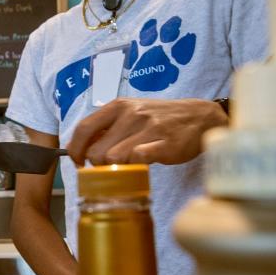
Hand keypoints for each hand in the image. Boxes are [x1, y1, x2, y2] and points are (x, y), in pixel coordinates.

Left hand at [67, 97, 227, 165]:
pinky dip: (136, 167)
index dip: (75, 150)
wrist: (200, 117)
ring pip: (114, 159)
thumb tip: (84, 146)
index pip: (83, 129)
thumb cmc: (163, 118)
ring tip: (127, 166)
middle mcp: (132, 114)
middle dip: (98, 165)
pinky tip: (143, 165)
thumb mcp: (133, 112)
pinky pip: (138, 160)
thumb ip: (110, 126)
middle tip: (108, 168)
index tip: (79, 162)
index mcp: (119, 106)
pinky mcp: (165, 144)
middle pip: (96, 151)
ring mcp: (149, 129)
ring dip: (117, 169)